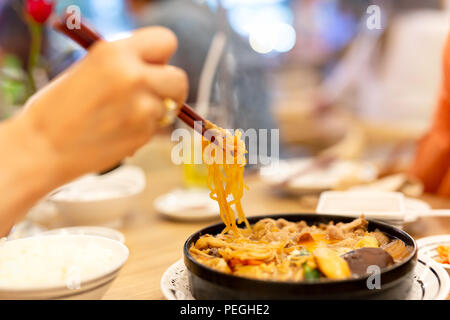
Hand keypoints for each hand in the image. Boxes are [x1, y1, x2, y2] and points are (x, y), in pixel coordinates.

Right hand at [22, 27, 187, 178]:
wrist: (42, 147)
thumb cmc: (59, 107)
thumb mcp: (91, 68)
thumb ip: (125, 64)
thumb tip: (156, 68)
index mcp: (115, 52)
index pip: (165, 40)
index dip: (162, 56)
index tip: (155, 67)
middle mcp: (133, 76)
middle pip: (179, 78)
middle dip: (170, 88)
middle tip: (153, 95)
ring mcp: (141, 107)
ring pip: (170, 106)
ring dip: (155, 112)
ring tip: (124, 116)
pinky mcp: (142, 133)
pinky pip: (157, 127)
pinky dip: (144, 129)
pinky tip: (119, 131)